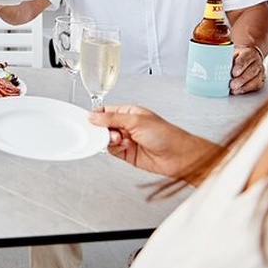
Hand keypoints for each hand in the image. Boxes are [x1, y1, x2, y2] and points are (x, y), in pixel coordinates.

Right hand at [88, 105, 215, 179]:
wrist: (179, 157)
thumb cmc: (166, 135)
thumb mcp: (136, 121)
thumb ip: (111, 118)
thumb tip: (93, 116)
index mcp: (129, 112)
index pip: (105, 111)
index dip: (96, 115)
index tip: (88, 120)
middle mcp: (127, 125)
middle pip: (103, 126)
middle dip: (102, 129)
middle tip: (105, 132)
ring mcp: (127, 140)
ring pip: (106, 139)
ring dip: (109, 140)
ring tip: (120, 139)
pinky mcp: (127, 153)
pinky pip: (112, 150)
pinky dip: (113, 149)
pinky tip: (123, 146)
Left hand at [230, 45, 265, 94]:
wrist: (247, 56)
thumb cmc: (236, 56)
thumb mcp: (230, 52)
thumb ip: (225, 58)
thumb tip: (213, 65)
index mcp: (248, 53)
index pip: (245, 59)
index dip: (240, 66)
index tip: (233, 73)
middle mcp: (256, 61)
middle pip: (251, 71)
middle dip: (242, 79)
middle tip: (232, 84)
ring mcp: (260, 71)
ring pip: (256, 79)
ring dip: (244, 86)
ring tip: (234, 89)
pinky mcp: (260, 79)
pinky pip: (256, 85)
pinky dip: (247, 89)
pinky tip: (239, 91)